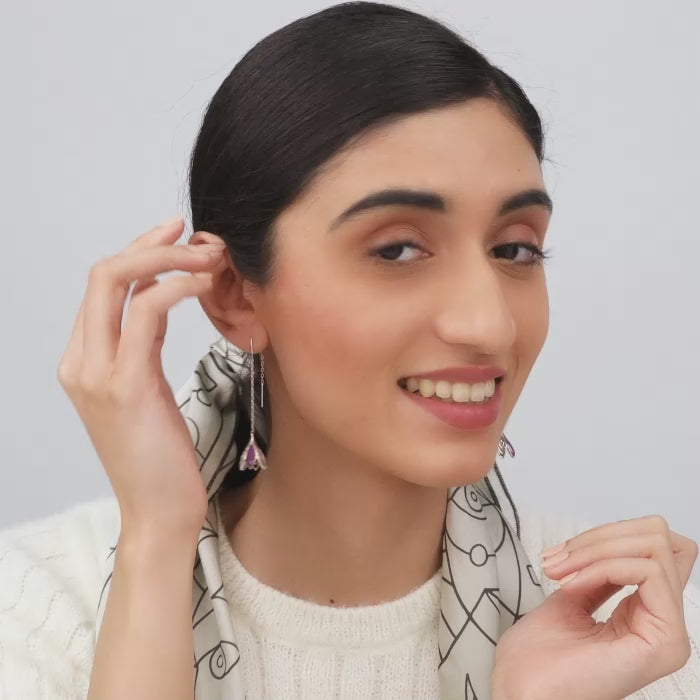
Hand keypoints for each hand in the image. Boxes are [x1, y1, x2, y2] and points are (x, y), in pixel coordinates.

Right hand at [57, 216, 227, 538]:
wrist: (158, 511)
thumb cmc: (160, 454)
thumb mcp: (147, 388)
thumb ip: (144, 343)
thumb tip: (162, 298)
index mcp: (83, 360)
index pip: (103, 286)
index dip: (141, 251)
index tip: (179, 235)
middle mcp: (80, 360)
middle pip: (104, 273)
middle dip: (152, 243)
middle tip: (196, 234)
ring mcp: (96, 372)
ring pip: (119, 281)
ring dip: (170, 258)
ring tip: (212, 256)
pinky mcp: (125, 384)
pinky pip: (147, 311)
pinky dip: (177, 287)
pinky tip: (207, 285)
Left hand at [491, 514, 697, 699]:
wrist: (522, 693)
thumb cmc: (536, 658)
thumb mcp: (572, 596)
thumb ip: (600, 573)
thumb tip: (613, 544)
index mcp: (645, 614)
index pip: (654, 546)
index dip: (608, 534)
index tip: (565, 552)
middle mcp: (664, 623)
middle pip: (659, 539)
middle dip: (602, 536)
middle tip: (562, 558)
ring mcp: (669, 634)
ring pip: (655, 548)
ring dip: (596, 549)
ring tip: (562, 570)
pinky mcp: (664, 641)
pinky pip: (649, 572)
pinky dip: (603, 565)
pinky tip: (574, 585)